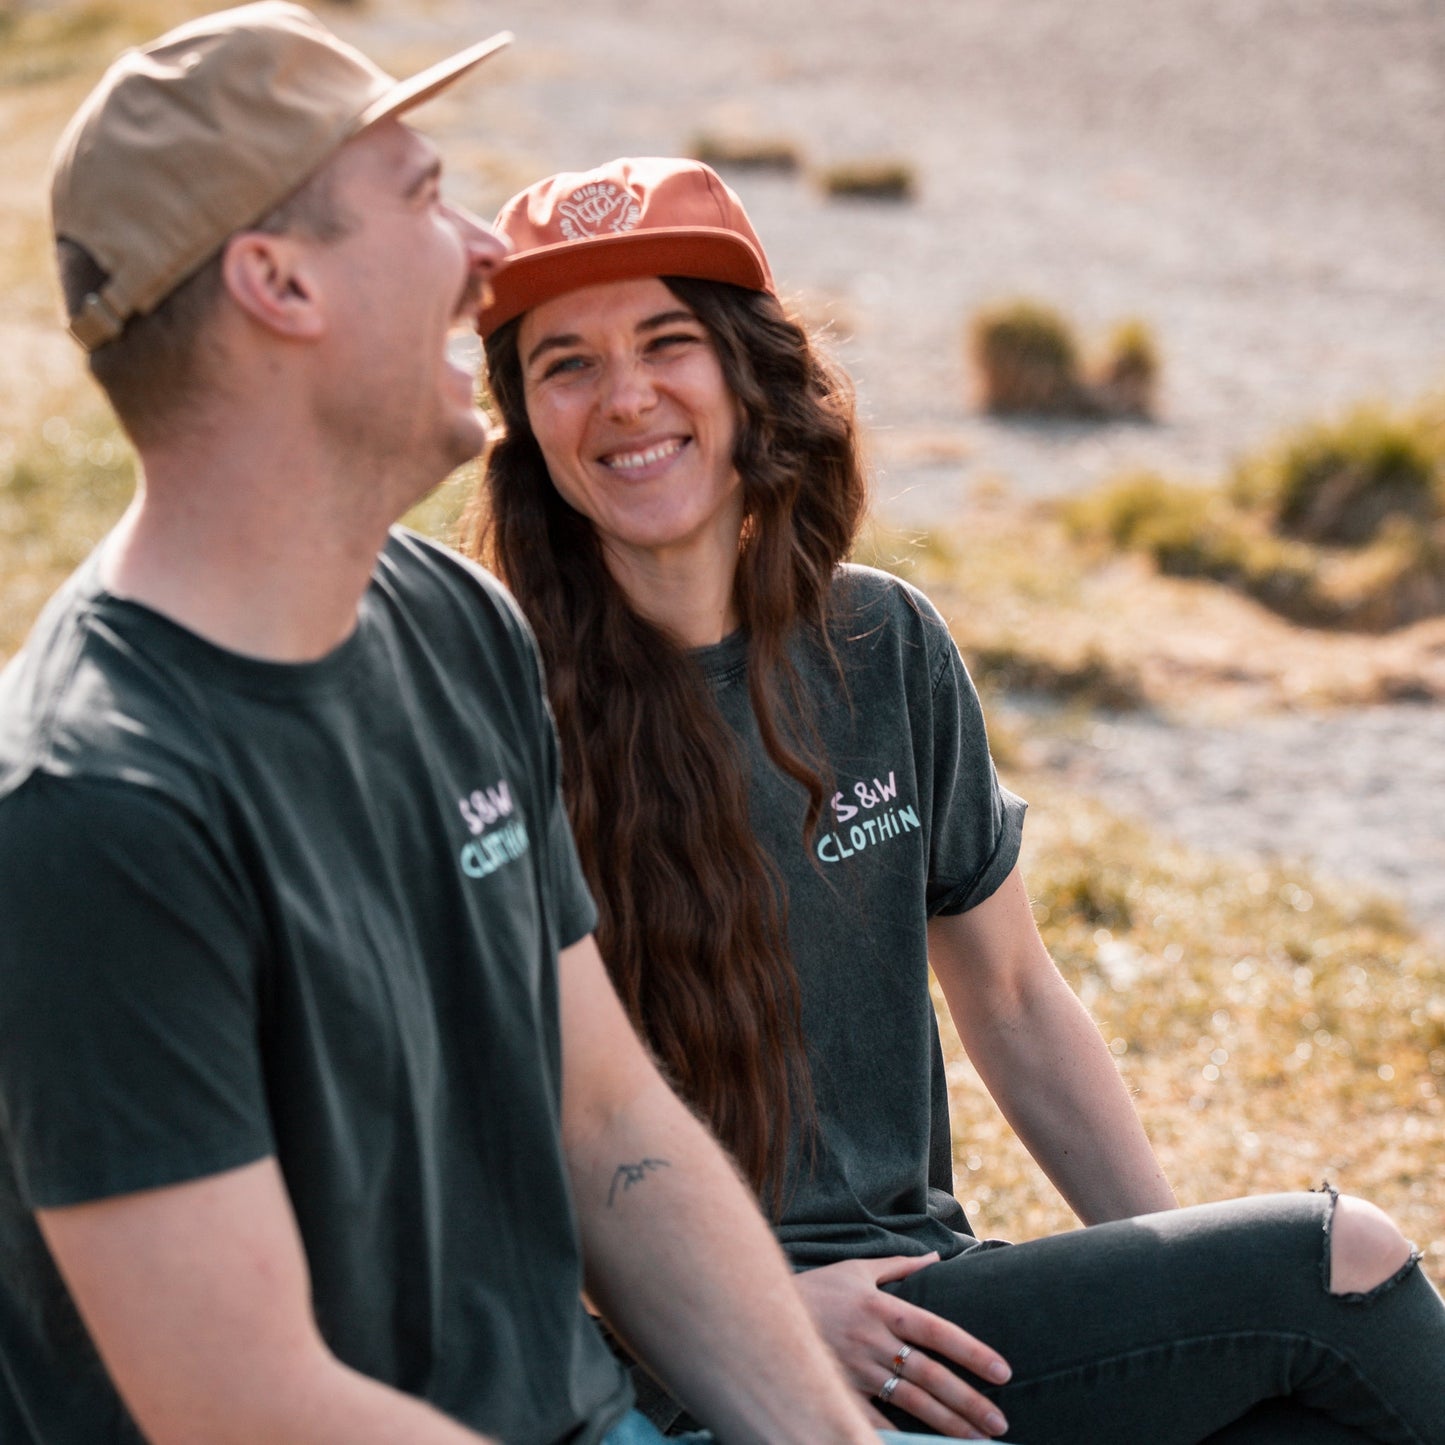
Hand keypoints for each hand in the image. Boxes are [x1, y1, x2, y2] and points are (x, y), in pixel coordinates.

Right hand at [792, 1254, 1011, 1438]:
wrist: (764, 1308)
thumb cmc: (818, 1287)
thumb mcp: (858, 1269)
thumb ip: (900, 1266)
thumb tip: (937, 1257)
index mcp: (883, 1309)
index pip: (937, 1331)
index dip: (971, 1352)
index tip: (1002, 1372)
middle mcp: (873, 1341)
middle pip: (930, 1375)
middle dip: (968, 1401)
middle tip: (999, 1421)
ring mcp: (856, 1370)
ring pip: (910, 1402)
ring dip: (947, 1424)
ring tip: (977, 1440)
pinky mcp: (840, 1391)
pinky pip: (875, 1421)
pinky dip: (901, 1438)